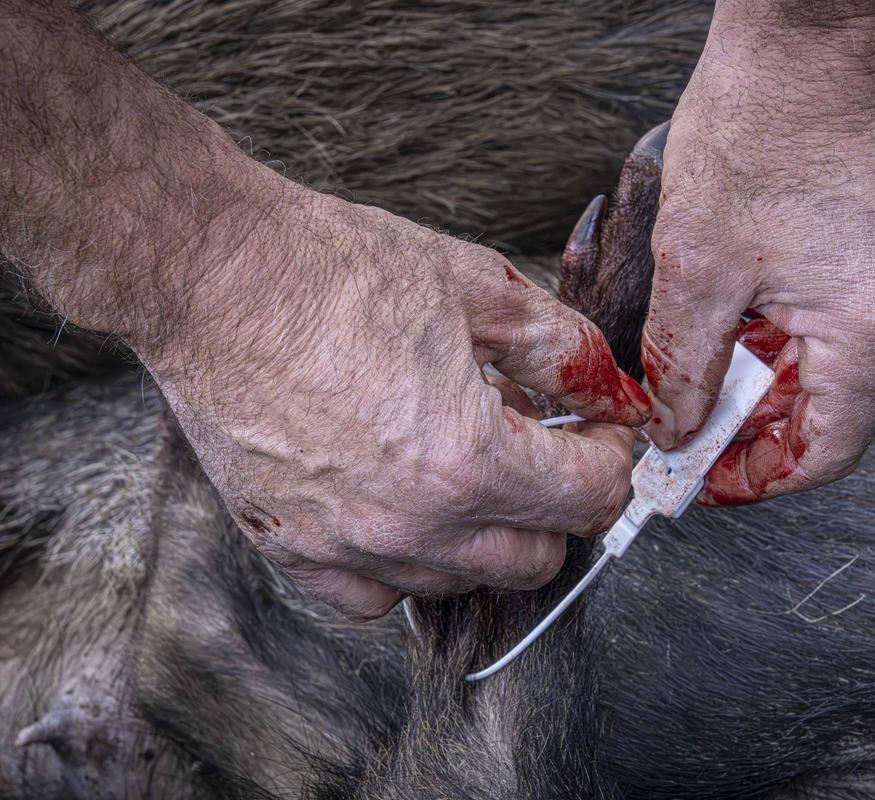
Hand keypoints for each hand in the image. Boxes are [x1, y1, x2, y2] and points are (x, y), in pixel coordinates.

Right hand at [140, 181, 645, 618]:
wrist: (210, 275)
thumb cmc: (335, 271)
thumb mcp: (478, 288)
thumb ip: (564, 349)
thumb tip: (613, 389)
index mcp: (470, 461)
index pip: (588, 497)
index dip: (612, 455)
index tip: (600, 427)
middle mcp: (412, 525)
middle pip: (538, 558)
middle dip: (559, 501)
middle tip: (543, 443)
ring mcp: (347, 547)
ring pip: (463, 582)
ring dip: (488, 531)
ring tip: (467, 460)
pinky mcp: (293, 550)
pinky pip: (378, 597)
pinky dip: (409, 562)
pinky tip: (405, 503)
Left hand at [642, 2, 874, 504]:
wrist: (813, 27)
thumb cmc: (760, 125)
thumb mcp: (697, 263)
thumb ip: (684, 367)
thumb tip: (675, 430)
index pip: (827, 452)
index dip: (760, 479)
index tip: (705, 480)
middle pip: (834, 412)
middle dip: (754, 426)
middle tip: (688, 424)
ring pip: (838, 367)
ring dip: (769, 378)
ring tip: (705, 362)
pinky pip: (849, 321)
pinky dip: (794, 335)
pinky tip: (745, 315)